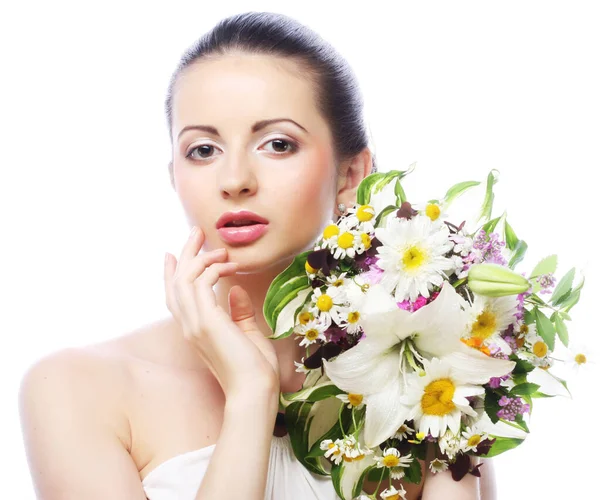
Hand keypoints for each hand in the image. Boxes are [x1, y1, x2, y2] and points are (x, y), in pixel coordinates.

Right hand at [164, 226, 279, 397]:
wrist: (255, 391)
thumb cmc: (254, 368)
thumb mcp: (246, 333)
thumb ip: (238, 312)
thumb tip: (235, 289)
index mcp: (196, 330)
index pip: (176, 297)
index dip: (173, 274)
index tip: (174, 254)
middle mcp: (189, 326)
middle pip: (177, 282)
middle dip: (185, 254)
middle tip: (196, 232)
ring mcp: (194, 324)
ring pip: (184, 280)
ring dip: (200, 258)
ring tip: (218, 246)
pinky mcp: (206, 322)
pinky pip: (200, 285)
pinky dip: (212, 269)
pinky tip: (229, 265)